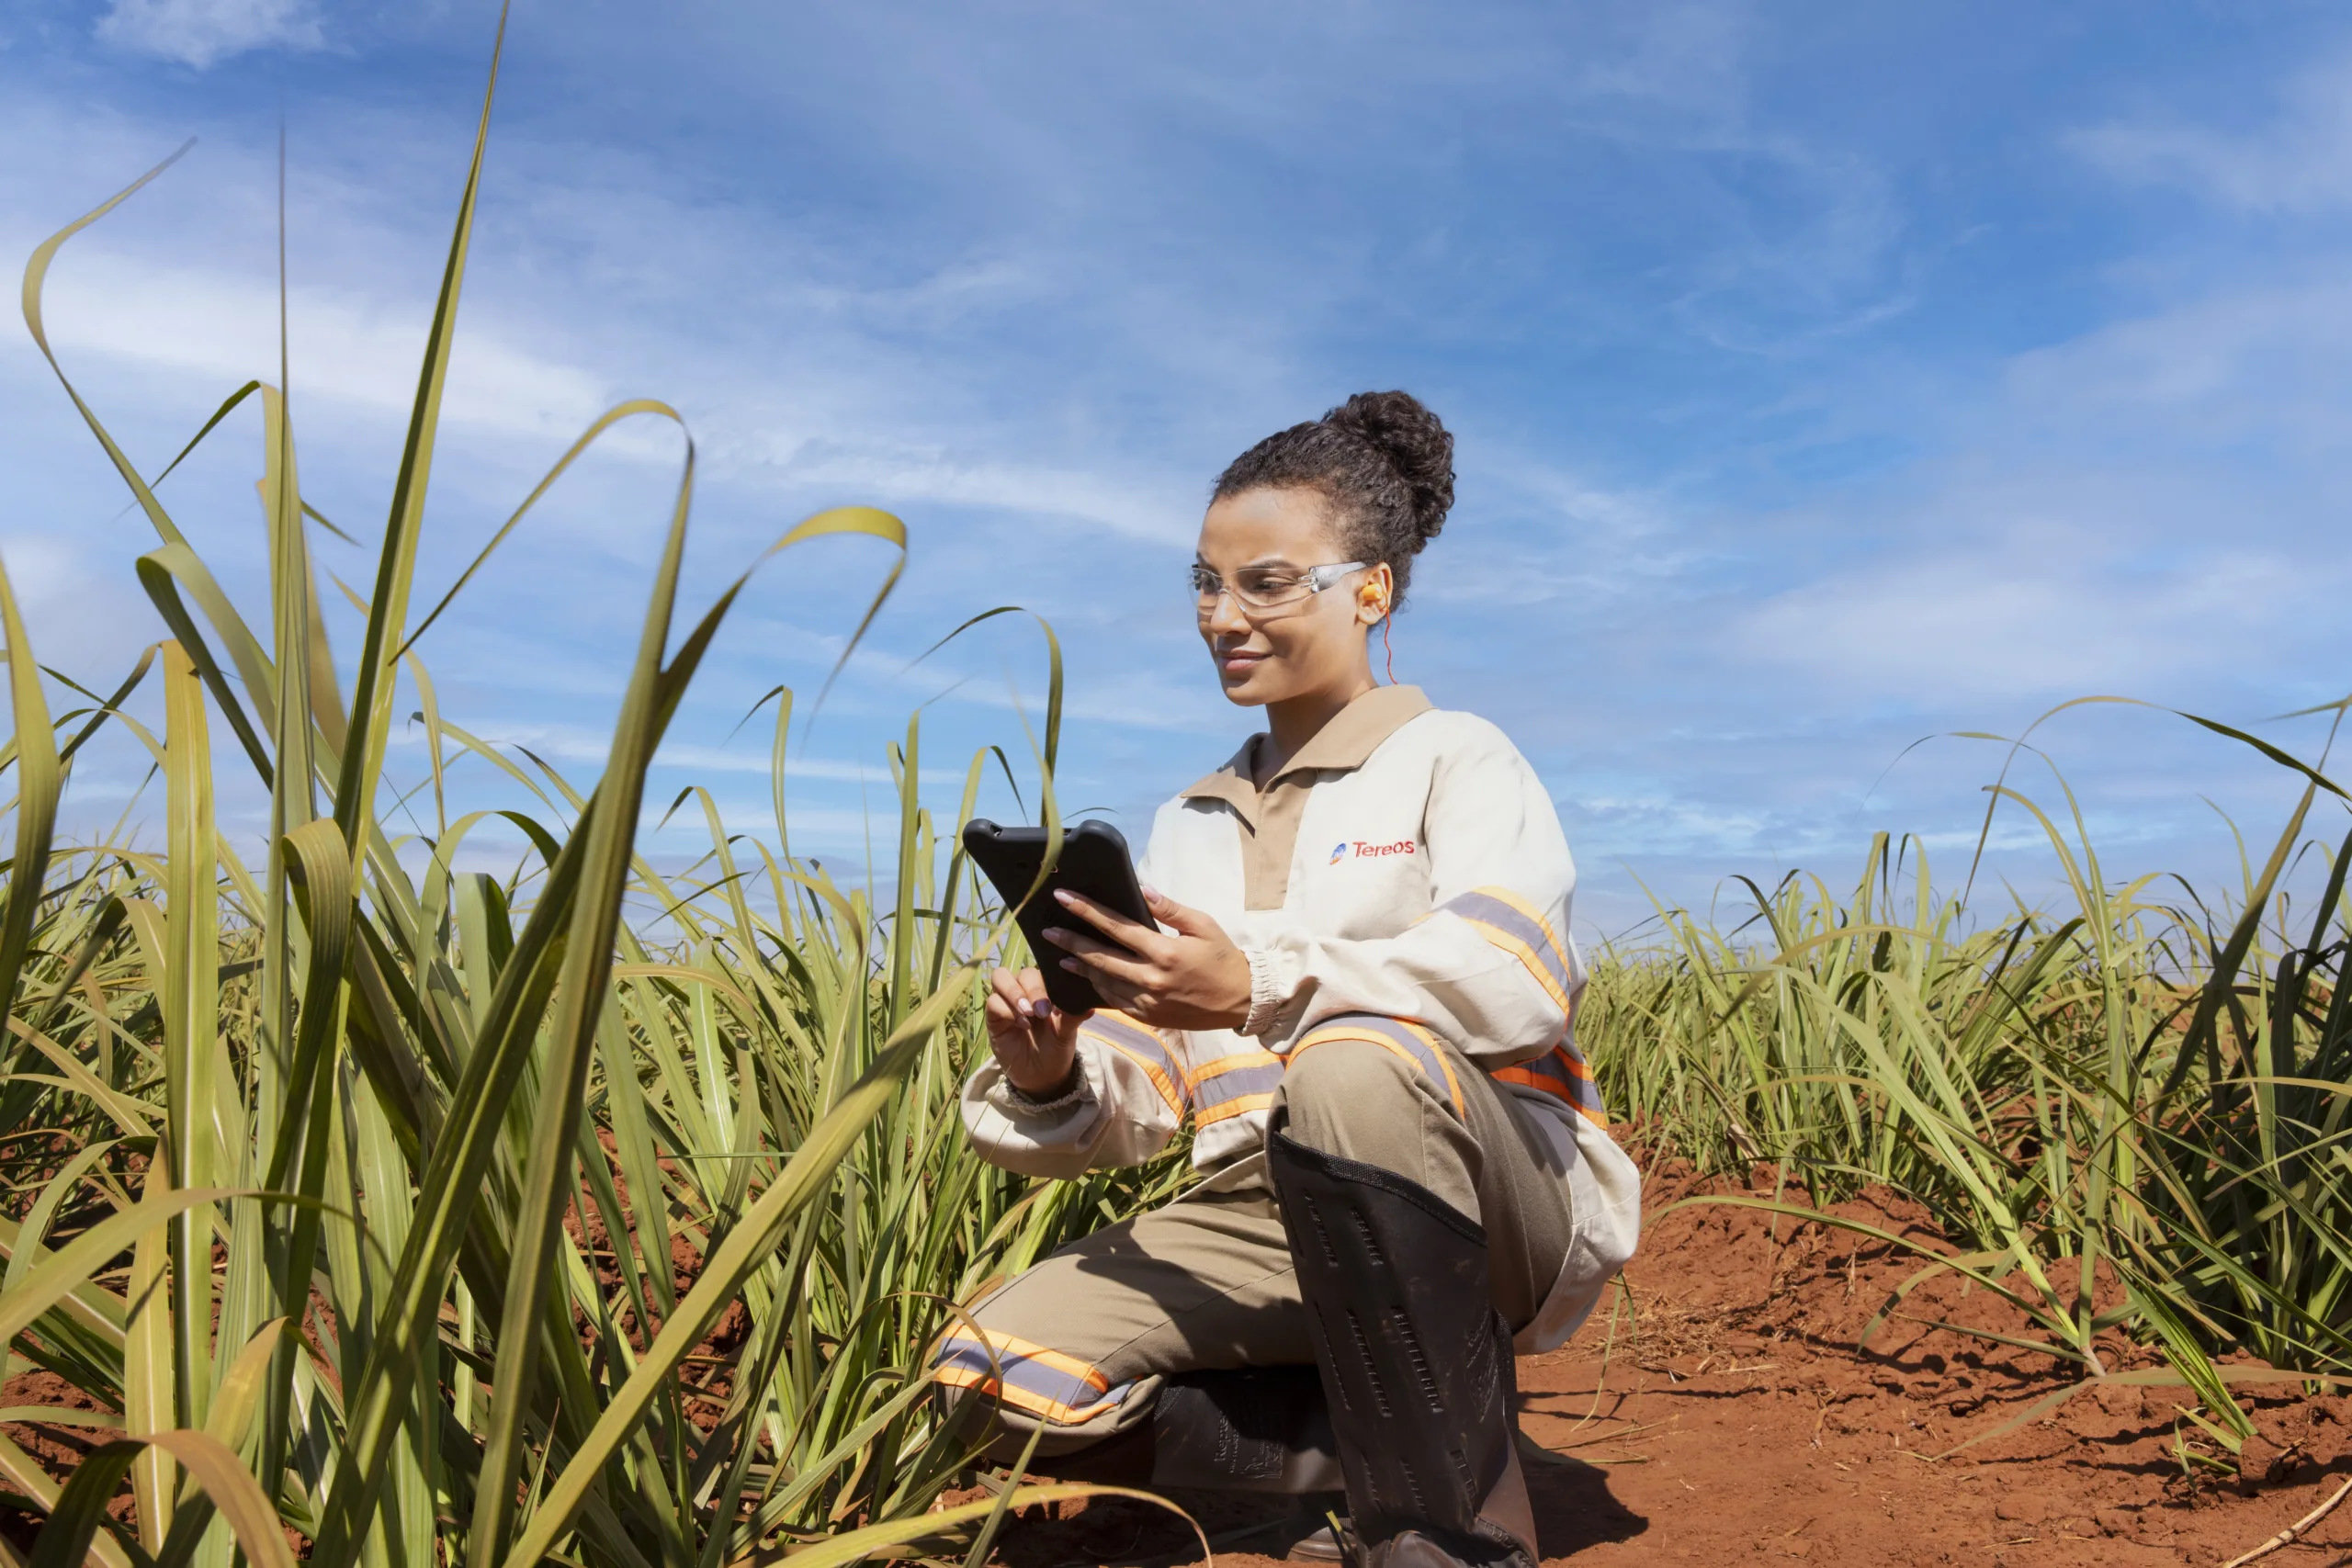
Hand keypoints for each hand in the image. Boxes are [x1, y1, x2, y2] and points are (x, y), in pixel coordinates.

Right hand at [982, 966, 1084, 1094]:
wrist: (1041, 1076)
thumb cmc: (1056, 1048)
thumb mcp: (1067, 1033)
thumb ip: (1073, 1016)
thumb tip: (1089, 1005)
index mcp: (1046, 988)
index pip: (1044, 969)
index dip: (1049, 979)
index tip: (1058, 1001)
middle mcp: (1025, 989)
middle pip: (1023, 972)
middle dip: (1034, 989)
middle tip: (1043, 1011)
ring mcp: (1007, 1001)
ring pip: (1001, 977)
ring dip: (1015, 993)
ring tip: (1029, 1014)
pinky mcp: (994, 1016)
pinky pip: (993, 1001)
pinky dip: (1007, 1009)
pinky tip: (1022, 1025)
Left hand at [1042, 886, 1252, 1031]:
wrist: (1241, 1001)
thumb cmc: (1223, 958)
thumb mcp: (1203, 925)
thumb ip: (1170, 908)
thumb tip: (1142, 889)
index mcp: (1164, 952)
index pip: (1116, 926)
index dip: (1086, 910)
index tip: (1064, 897)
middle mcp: (1151, 978)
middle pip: (1100, 957)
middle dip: (1070, 941)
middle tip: (1047, 931)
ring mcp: (1147, 1001)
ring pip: (1103, 982)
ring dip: (1079, 967)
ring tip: (1060, 955)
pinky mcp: (1148, 1017)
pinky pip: (1115, 1001)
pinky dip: (1098, 988)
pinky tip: (1087, 978)